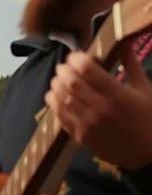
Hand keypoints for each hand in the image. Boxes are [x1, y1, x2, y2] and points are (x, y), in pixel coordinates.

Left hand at [46, 47, 151, 170]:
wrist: (149, 153)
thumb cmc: (150, 117)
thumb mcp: (145, 89)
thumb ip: (131, 64)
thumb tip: (125, 41)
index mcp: (118, 95)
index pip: (87, 70)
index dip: (76, 59)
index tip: (75, 56)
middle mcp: (101, 109)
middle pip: (71, 83)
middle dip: (64, 70)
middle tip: (64, 66)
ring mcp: (88, 124)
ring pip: (62, 99)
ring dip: (56, 85)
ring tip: (59, 79)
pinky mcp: (80, 137)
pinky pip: (60, 116)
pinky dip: (54, 103)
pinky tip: (55, 96)